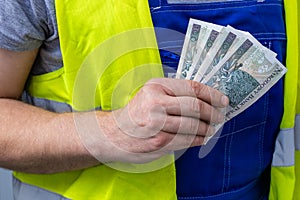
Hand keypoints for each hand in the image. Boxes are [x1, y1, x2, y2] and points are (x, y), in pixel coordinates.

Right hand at [77, 78, 228, 163]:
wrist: (113, 133)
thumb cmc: (136, 113)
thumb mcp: (150, 94)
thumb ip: (173, 93)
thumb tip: (204, 98)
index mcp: (156, 87)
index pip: (191, 88)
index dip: (211, 94)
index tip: (222, 100)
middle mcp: (155, 103)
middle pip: (195, 107)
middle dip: (213, 113)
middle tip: (219, 117)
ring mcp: (156, 124)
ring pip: (193, 126)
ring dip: (207, 128)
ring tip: (210, 129)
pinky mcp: (158, 142)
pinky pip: (187, 140)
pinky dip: (199, 140)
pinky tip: (201, 138)